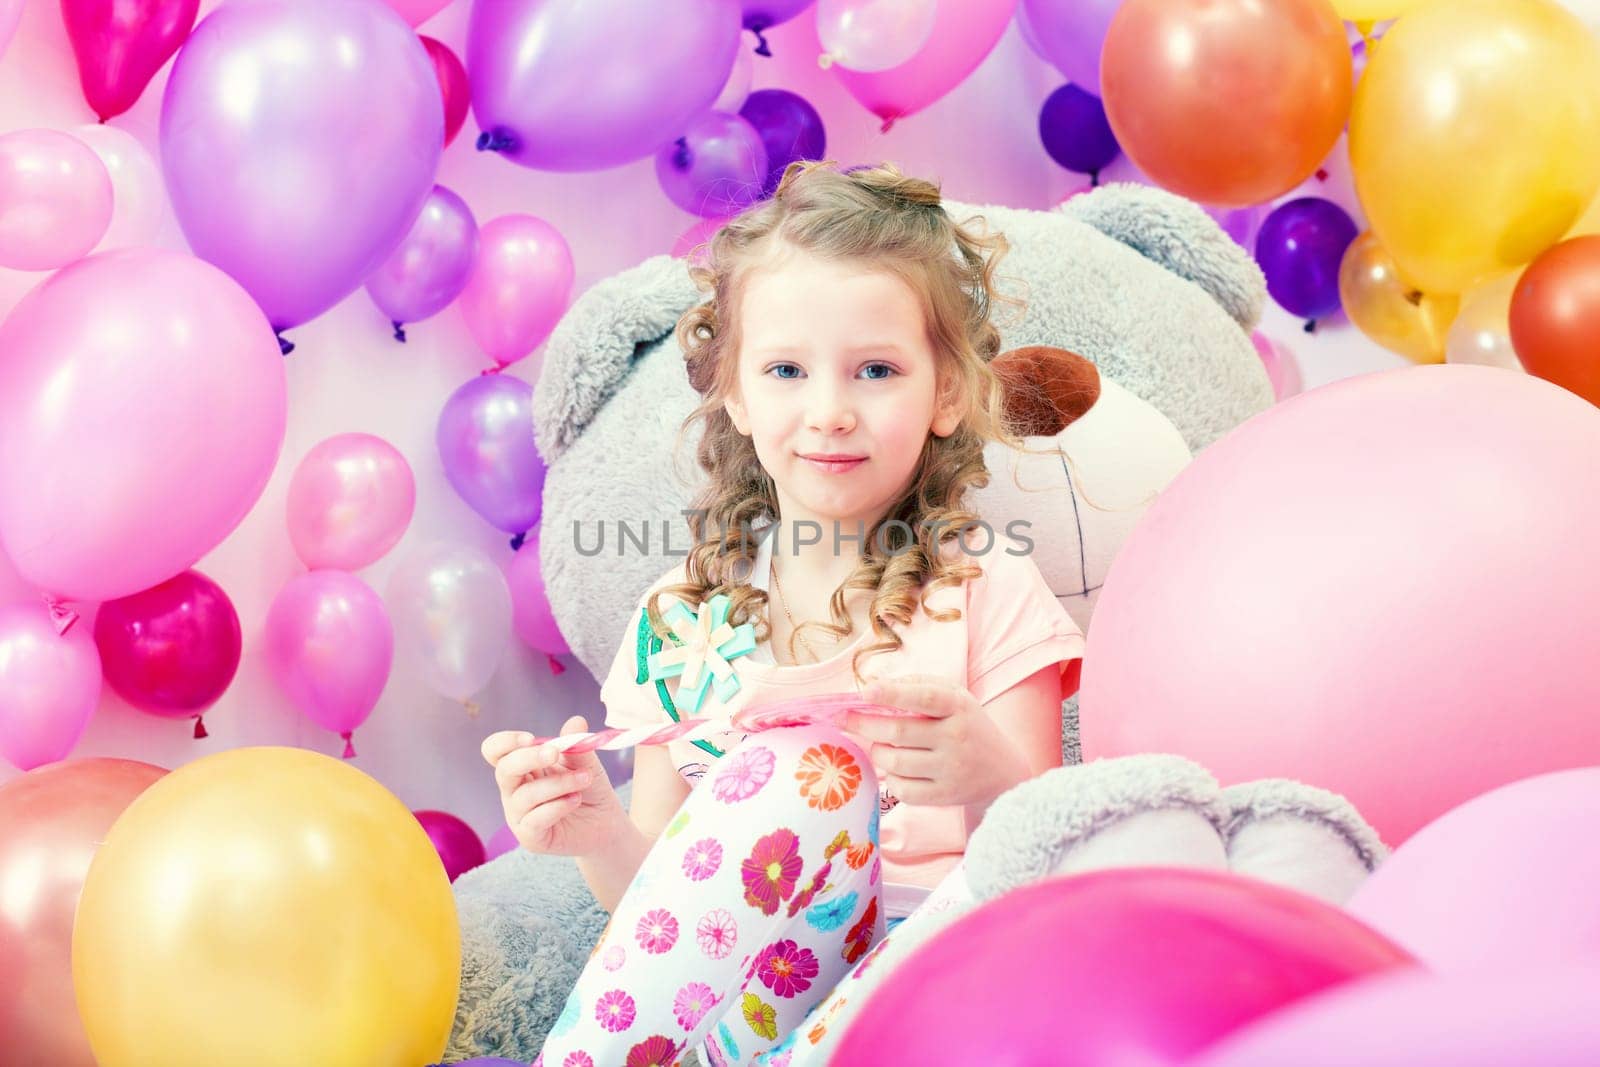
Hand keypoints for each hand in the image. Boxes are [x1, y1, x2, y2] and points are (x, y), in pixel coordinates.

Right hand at [481, 716, 628, 857]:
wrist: (604, 822)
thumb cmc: (588, 787)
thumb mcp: (585, 762)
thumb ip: (577, 745)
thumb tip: (576, 721)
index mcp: (521, 766)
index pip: (495, 751)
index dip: (505, 742)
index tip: (531, 738)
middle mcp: (513, 790)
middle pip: (504, 770)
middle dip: (529, 758)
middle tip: (555, 753)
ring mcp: (518, 815)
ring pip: (525, 795)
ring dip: (558, 783)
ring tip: (584, 778)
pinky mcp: (530, 837)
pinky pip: (535, 820)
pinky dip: (558, 806)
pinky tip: (575, 800)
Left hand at [845, 675, 1029, 810]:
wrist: (1002, 771)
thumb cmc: (966, 725)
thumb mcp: (954, 696)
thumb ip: (917, 684)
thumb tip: (873, 685)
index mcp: (958, 706)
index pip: (924, 697)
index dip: (893, 694)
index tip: (866, 692)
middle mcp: (956, 738)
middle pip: (899, 732)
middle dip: (864, 725)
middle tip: (845, 719)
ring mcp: (951, 769)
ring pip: (895, 762)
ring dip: (878, 752)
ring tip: (881, 745)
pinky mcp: (944, 796)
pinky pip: (903, 789)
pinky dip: (891, 778)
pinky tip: (896, 769)